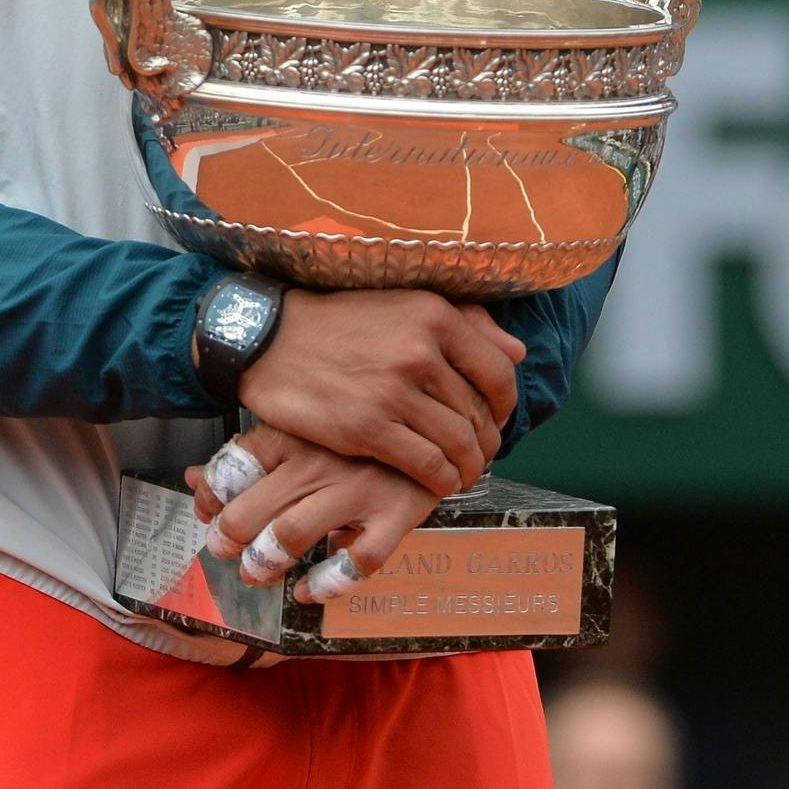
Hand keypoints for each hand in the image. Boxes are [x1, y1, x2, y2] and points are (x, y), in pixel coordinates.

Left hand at [189, 424, 446, 600]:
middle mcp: (319, 460)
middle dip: (228, 540)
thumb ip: (250, 454)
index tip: (209, 514)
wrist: (443, 414)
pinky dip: (328, 584)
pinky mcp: (396, 513)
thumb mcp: (303, 426)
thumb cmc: (359, 428)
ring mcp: (359, 488)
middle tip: (226, 550)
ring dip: (264, 563)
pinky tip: (310, 591)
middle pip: (250, 510)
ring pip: (292, 536)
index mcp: (295, 432)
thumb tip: (195, 480)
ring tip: (257, 572)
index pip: (232, 467)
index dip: (210, 499)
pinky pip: (357, 561)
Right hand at [235, 288, 521, 497]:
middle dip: (486, 442)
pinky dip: (441, 480)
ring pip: (458, 443)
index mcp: (436, 316)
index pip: (498, 372)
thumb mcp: (406, 305)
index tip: (496, 420)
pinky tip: (439, 483)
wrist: (271, 338)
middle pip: (479, 413)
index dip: (505, 405)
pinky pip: (426, 465)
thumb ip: (467, 324)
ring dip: (469, 467)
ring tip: (463, 474)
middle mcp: (421, 351)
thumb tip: (517, 351)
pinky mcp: (367, 428)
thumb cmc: (340, 322)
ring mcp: (394, 391)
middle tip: (480, 455)